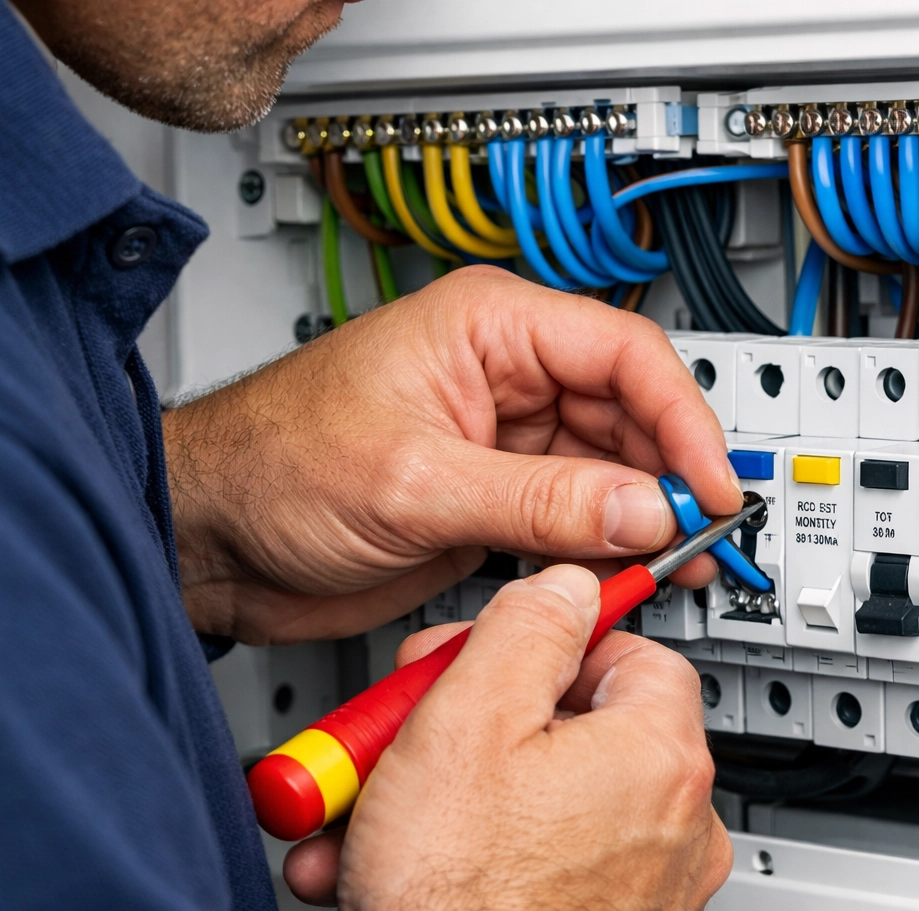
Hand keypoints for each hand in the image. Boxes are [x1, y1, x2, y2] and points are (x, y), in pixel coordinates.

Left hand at [163, 266, 739, 644]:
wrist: (208, 540)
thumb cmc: (268, 464)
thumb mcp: (416, 482)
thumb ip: (538, 500)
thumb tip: (641, 508)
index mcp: (489, 328)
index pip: (624, 355)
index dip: (682, 419)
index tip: (710, 483)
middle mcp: (506, 377)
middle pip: (630, 415)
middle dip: (671, 475)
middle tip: (702, 535)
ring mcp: (503, 443)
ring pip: (611, 471)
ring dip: (646, 518)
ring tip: (680, 562)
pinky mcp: (493, 502)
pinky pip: (574, 518)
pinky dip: (605, 549)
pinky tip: (628, 574)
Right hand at [292, 564, 730, 910]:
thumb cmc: (457, 902)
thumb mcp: (470, 713)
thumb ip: (527, 627)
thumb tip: (564, 588)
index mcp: (661, 755)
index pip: (630, 651)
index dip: (545, 645)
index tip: (494, 656)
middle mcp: (681, 828)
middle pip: (584, 733)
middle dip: (481, 729)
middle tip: (413, 739)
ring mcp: (654, 899)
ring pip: (554, 812)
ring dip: (466, 806)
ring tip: (383, 825)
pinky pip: (554, 880)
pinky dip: (490, 871)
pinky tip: (419, 880)